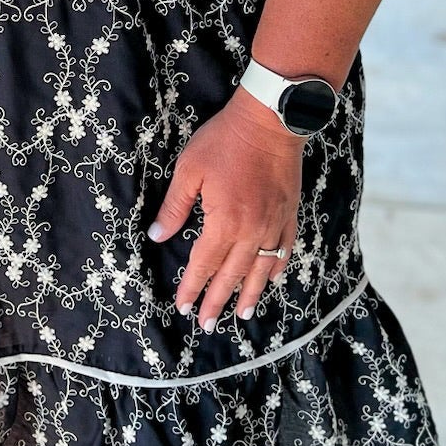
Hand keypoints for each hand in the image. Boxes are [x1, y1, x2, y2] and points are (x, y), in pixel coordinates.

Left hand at [145, 89, 303, 328]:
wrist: (270, 121)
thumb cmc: (225, 141)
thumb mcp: (190, 170)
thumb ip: (174, 207)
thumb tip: (157, 236)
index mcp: (224, 222)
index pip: (203, 264)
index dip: (192, 287)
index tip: (183, 307)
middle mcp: (251, 231)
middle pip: (232, 275)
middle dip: (217, 301)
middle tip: (207, 324)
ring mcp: (274, 224)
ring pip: (261, 269)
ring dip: (249, 294)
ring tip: (242, 315)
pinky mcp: (289, 213)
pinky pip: (284, 249)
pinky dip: (276, 268)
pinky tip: (271, 279)